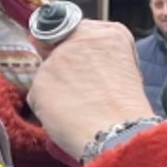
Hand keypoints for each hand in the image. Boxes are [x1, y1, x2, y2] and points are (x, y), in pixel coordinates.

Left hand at [27, 20, 155, 158]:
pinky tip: (66, 118)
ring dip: (57, 89)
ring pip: (49, 73)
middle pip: (62, 48)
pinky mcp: (39, 81)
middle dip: (66, 68)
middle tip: (82, 92)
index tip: (86, 69)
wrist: (119, 135)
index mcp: (109, 33)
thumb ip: (103, 57)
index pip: (83, 32)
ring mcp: (57, 58)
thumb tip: (79, 62)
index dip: (82, 54)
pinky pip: (39, 95)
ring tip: (78, 109)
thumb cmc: (127, 113)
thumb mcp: (127, 70)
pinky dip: (48, 109)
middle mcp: (80, 38)